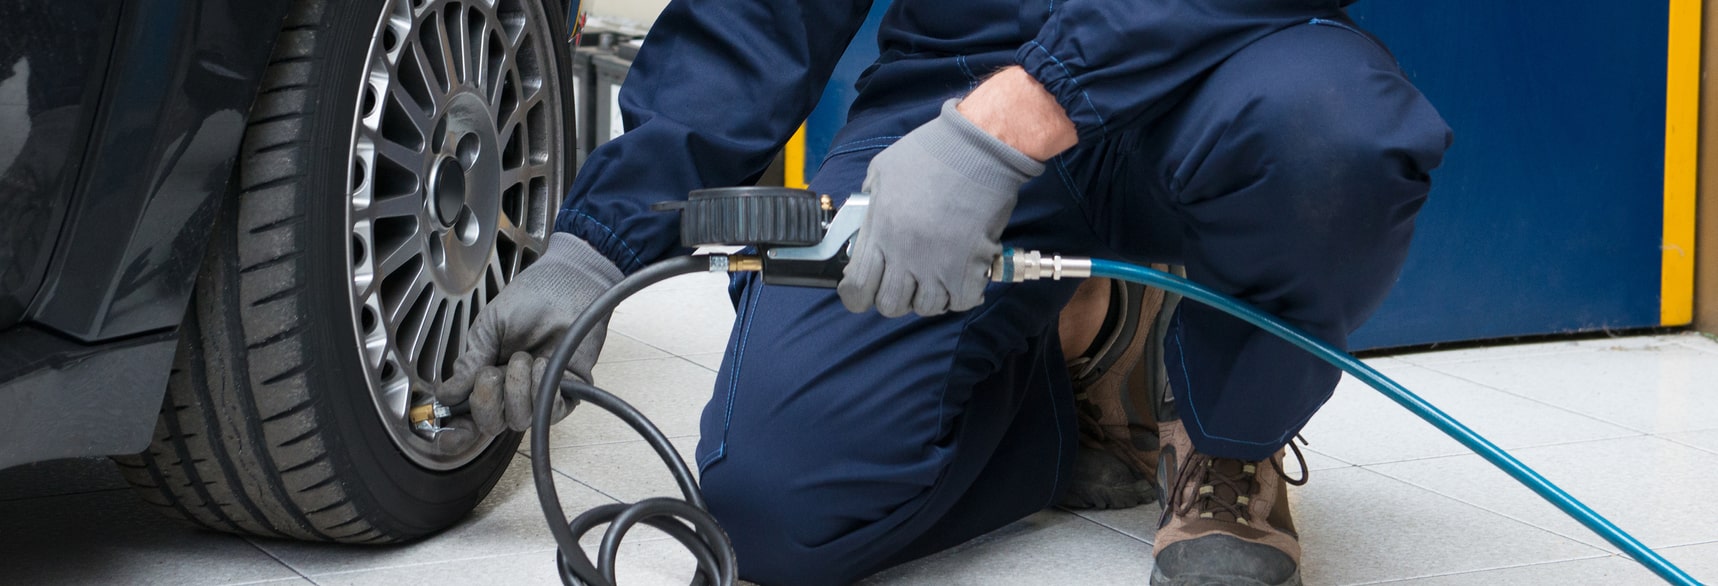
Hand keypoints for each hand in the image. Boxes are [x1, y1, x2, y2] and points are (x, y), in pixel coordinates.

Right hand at [433, 232, 624, 450]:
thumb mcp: (489, 328)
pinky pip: (548, 411)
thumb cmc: (529, 300)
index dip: (457, 433)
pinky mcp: (567, 393)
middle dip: (486, 402)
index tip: (449, 435)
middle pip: (490, 426)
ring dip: (516, 389)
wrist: (566, 284)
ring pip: (518, 421)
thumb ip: (469, 362)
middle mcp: (511, 392)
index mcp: (487, 377)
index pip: (469, 417)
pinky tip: (543, 364)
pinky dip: (540, 389)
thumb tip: (447, 395)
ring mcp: (538, 394)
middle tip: (491, 372)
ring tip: (523, 359)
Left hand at [837, 99, 1045, 316]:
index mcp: (879, 232)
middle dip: (893, 297)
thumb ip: (869, 203)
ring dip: (928, 296)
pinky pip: (960, 302)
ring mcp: (938, 265)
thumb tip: (865, 223)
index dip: (856, 296)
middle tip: (904, 282)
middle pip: (890, 305)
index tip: (862, 291)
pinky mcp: (970, 268)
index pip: (857, 289)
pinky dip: (960, 295)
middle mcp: (905, 254)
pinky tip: (960, 277)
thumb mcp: (881, 171)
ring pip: (926, 308)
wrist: (978, 148)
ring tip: (935, 276)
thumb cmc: (930, 152)